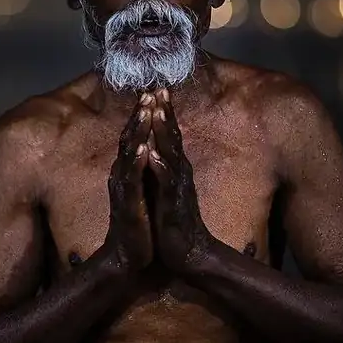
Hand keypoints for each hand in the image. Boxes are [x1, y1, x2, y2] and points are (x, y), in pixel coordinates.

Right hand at [101, 94, 155, 271]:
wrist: (126, 258)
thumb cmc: (137, 224)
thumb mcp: (142, 191)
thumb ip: (142, 169)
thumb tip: (149, 146)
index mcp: (129, 171)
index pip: (136, 136)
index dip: (144, 113)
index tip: (154, 90)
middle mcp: (123, 175)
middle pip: (131, 138)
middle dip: (140, 114)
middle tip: (149, 90)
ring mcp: (125, 190)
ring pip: (130, 154)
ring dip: (138, 131)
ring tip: (145, 110)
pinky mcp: (129, 206)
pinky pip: (133, 181)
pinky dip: (138, 164)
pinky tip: (144, 149)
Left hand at [147, 89, 213, 272]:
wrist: (188, 254)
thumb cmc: (175, 221)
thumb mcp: (167, 190)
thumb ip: (165, 168)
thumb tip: (157, 146)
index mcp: (175, 170)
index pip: (170, 136)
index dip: (164, 112)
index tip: (157, 88)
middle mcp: (179, 175)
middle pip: (173, 139)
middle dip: (166, 113)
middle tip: (159, 89)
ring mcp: (177, 190)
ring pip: (171, 157)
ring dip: (165, 134)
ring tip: (159, 112)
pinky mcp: (174, 208)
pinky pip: (166, 186)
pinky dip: (160, 170)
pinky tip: (153, 155)